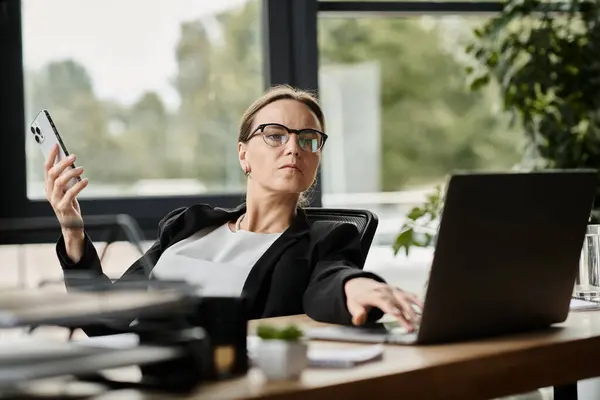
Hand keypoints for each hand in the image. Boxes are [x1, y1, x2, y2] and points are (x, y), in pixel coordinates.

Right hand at [44, 144, 87, 260]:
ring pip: (59, 182)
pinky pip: (70, 194)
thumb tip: (71, 161)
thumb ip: (67, 178)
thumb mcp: (67, 190)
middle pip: (52, 174)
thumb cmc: (70, 205)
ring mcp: (55, 201)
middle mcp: (49, 193)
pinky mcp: (63, 207)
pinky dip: (78, 186)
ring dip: (70, 173)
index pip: (47, 168)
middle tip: (73, 156)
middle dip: (62, 163)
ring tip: (81, 169)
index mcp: (49, 187)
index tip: (56, 144)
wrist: (72, 225)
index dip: (51, 156)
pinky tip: (86, 181)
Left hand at [344, 278, 423, 330]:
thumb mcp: (353, 306)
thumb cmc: (358, 298)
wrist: (360, 284)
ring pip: (407, 298)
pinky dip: (418, 301)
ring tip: (425, 318)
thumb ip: (357, 314)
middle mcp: (386, 291)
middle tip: (416, 325)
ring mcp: (394, 290)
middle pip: (399, 302)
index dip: (393, 309)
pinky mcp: (399, 291)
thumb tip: (359, 320)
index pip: (385, 303)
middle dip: (408, 313)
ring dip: (416, 307)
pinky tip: (426, 309)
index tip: (399, 316)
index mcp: (375, 295)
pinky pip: (410, 296)